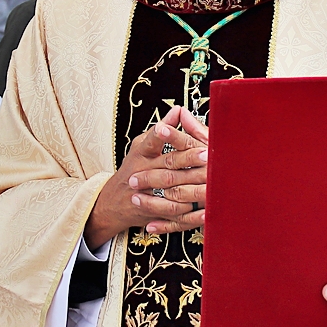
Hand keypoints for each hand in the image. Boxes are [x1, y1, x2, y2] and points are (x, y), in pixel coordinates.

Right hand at [84, 105, 210, 247]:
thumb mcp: (143, 145)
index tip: (180, 127)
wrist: (115, 202)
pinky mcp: (155, 212)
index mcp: (141, 153)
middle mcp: (143, 172)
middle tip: (208, 154)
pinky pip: (175, 216)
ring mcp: (148, 194)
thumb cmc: (133, 167)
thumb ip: (162, 129)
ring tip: (211, 184)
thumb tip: (179, 110)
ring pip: (172, 191)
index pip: (153, 141)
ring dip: (193, 188)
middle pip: (167, 164)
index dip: (166, 134)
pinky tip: (207, 212)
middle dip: (189, 159)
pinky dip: (191, 216)